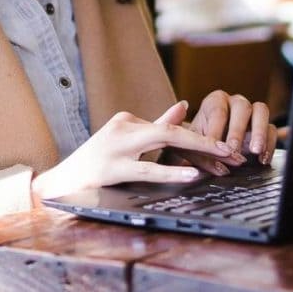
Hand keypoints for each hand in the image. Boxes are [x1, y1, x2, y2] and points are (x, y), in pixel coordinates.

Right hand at [31, 101, 232, 203]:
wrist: (58, 184)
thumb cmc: (94, 164)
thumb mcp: (125, 143)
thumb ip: (154, 125)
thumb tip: (183, 107)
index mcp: (127, 121)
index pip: (171, 128)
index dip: (201, 140)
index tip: (226, 149)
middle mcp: (123, 128)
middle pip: (172, 130)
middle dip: (206, 141)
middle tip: (233, 152)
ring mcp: (115, 146)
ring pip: (163, 140)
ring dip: (197, 150)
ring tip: (221, 159)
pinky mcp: (110, 168)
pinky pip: (147, 168)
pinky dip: (171, 170)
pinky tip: (192, 174)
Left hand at [170, 91, 277, 176]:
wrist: (210, 152)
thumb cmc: (196, 145)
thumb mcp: (189, 146)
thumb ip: (195, 150)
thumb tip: (207, 157)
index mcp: (214, 101)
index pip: (217, 110)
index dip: (216, 128)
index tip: (213, 145)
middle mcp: (235, 103)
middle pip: (241, 107)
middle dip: (237, 130)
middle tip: (233, 150)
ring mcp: (252, 113)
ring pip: (261, 111)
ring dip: (259, 131)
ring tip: (255, 151)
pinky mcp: (265, 128)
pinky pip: (272, 129)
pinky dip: (270, 144)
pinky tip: (262, 160)